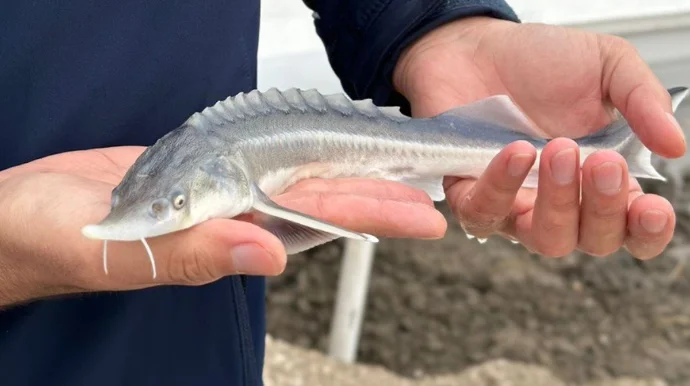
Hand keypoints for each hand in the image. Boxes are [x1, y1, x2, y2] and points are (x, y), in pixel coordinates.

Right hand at [0, 147, 444, 305]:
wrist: (21, 215)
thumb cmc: (53, 239)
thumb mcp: (119, 250)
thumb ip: (191, 254)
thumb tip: (265, 256)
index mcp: (224, 235)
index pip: (316, 223)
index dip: (373, 216)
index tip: (425, 216)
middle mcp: (231, 213)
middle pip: (323, 197)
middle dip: (382, 189)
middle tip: (439, 180)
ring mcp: (217, 189)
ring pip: (297, 174)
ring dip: (349, 166)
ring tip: (401, 159)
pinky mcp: (198, 166)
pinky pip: (257, 156)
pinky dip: (294, 149)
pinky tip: (324, 144)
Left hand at [393, 16, 683, 258]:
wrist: (478, 46)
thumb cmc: (541, 62)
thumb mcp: (606, 65)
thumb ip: (642, 101)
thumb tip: (674, 145)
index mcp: (600, 179)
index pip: (631, 229)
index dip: (646, 231)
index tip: (650, 209)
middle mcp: (560, 201)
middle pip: (593, 241)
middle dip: (603, 207)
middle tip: (601, 161)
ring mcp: (515, 203)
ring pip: (544, 239)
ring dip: (557, 203)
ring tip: (557, 149)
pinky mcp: (468, 195)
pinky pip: (483, 214)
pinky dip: (501, 187)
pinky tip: (517, 151)